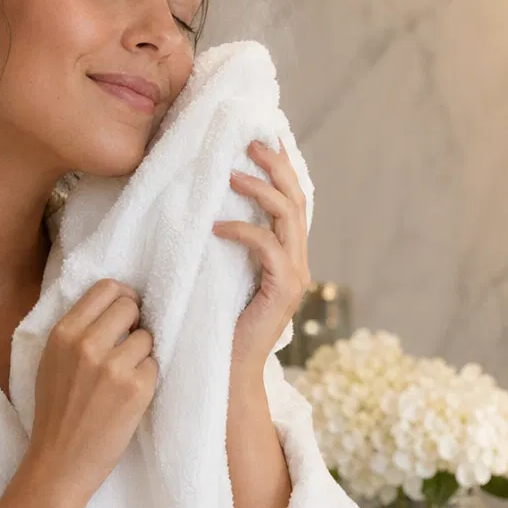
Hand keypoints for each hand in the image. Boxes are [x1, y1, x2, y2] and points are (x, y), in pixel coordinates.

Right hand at [25, 279, 158, 507]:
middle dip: (135, 323)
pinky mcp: (136, 388)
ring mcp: (113, 366)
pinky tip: (129, 396)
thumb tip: (116, 304)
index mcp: (63, 333)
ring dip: (142, 354)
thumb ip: (78, 332)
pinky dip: (147, 378)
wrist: (59, 461)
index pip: (106, 288)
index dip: (123, 299)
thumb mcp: (51, 361)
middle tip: (128, 345)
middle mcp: (87, 344)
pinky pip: (155, 365)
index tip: (127, 314)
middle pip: (131, 306)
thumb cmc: (56, 412)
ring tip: (124, 376)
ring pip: (147, 337)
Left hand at [213, 138, 310, 379]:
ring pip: (288, 217)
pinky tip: (217, 225)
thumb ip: (230, 247)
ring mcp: (295, 276)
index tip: (266, 137)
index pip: (293, 201)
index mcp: (288, 256)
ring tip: (231, 172)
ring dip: (260, 189)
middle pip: (297, 199)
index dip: (283, 168)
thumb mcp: (223, 274)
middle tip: (249, 142)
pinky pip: (268, 247)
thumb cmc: (219, 324)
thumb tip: (209, 207)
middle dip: (276, 166)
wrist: (228, 370)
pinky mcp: (283, 291)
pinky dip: (243, 230)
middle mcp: (299, 262)